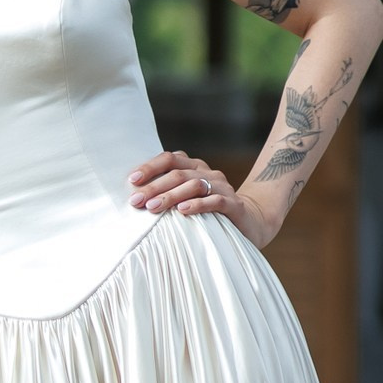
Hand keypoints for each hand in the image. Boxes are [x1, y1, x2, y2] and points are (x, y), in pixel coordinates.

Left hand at [128, 149, 270, 249]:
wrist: (250, 222)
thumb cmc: (210, 212)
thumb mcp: (187, 199)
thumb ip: (168, 192)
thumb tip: (135, 197)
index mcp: (195, 167)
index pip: (170, 159)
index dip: (150, 167)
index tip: (132, 181)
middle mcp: (208, 173)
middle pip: (178, 173)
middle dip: (154, 187)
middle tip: (136, 201)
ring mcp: (222, 187)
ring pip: (194, 185)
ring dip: (170, 196)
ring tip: (153, 207)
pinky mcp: (234, 204)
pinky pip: (214, 201)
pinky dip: (197, 205)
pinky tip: (182, 211)